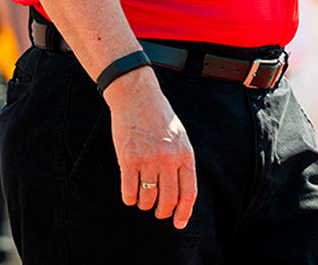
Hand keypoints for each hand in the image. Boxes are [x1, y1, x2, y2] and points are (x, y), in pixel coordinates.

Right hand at [102, 69, 196, 228]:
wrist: (136, 95)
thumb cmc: (158, 116)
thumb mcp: (179, 137)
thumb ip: (181, 162)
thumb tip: (180, 193)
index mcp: (185, 154)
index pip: (189, 193)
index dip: (184, 212)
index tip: (178, 223)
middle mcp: (169, 159)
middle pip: (168, 200)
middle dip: (163, 212)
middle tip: (158, 211)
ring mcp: (148, 159)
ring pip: (148, 198)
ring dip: (145, 204)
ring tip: (142, 199)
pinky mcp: (128, 159)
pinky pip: (129, 191)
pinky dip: (129, 198)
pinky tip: (129, 195)